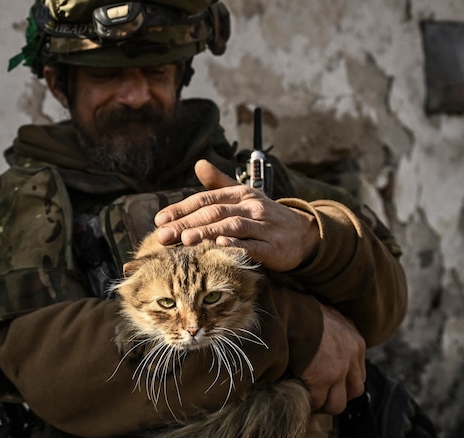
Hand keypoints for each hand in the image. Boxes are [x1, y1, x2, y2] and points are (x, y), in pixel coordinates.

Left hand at [154, 159, 319, 271]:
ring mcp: (263, 226)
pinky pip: (253, 244)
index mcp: (240, 194)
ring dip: (207, 232)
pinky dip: (236, 244)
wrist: (303, 234)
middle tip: (163, 234)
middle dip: (186, 223)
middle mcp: (250, 207)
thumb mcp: (244, 196)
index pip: (205, 199)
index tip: (160, 220)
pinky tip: (219, 245)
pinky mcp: (273, 246)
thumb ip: (219, 183)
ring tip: (185, 240)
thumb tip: (199, 164)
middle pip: (214, 212)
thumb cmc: (266, 217)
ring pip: (231, 225)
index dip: (181, 209)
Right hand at [297, 303, 365, 413]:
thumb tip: (327, 346)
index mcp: (356, 342)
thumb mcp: (330, 318)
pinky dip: (307, 401)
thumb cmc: (303, 311)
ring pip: (338, 404)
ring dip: (323, 404)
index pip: (359, 374)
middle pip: (355, 391)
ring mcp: (338, 369)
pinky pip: (316, 401)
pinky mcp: (321, 378)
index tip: (329, 385)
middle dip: (338, 396)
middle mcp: (352, 357)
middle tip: (320, 395)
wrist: (290, 310)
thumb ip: (336, 333)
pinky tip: (297, 394)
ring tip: (309, 400)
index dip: (344, 383)